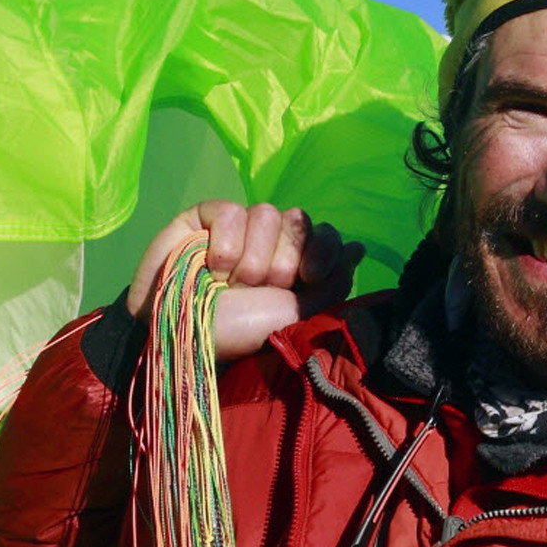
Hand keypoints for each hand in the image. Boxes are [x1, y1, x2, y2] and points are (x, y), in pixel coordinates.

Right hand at [125, 201, 364, 359]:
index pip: (326, 233)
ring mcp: (238, 228)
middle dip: (282, 261)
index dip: (322, 250)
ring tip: (231, 284)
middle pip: (299, 220)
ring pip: (266, 213)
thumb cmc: (242, 332)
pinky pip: (232, 210)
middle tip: (259, 289)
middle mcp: (271, 243)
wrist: (187, 336)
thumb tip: (359, 248)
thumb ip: (333, 281)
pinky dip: (225, 243)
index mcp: (297, 264)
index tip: (307, 277)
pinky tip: (211, 266)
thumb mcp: (298, 314)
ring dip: (251, 258)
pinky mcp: (205, 218)